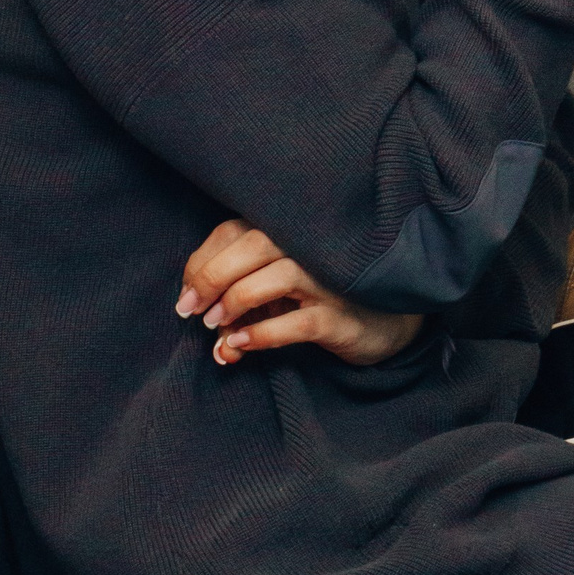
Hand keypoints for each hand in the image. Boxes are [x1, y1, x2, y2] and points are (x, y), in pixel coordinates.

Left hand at [176, 220, 423, 368]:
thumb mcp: (278, 291)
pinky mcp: (339, 316)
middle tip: (189, 309)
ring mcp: (327, 281)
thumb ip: (241, 297)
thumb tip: (200, 320)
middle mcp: (309, 247)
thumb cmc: (321, 298)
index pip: (234, 230)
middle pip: (253, 244)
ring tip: (215, 326)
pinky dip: (262, 333)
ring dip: (235, 301)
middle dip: (211, 275)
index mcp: (288, 232)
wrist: (387, 323)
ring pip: (276, 276)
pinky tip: (239, 344)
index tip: (186, 292)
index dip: (202, 260)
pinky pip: (296, 321)